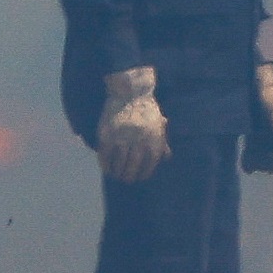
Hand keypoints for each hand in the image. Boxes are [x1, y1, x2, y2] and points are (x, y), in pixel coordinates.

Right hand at [96, 67, 167, 183]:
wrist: (130, 93)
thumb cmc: (147, 110)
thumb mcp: (158, 125)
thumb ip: (162, 142)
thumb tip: (167, 158)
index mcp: (154, 141)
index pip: (149, 166)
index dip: (144, 174)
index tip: (140, 177)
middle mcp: (139, 142)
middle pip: (132, 168)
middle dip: (129, 176)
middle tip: (126, 179)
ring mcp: (122, 139)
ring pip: (118, 164)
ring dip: (117, 173)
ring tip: (116, 175)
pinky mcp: (107, 136)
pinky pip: (105, 155)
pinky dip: (105, 164)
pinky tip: (106, 168)